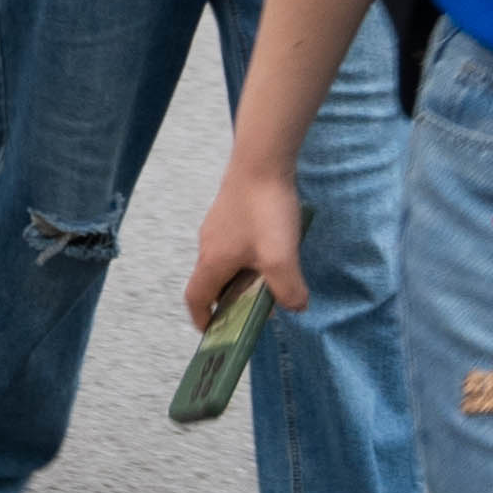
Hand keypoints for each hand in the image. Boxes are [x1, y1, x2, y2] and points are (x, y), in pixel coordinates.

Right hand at [185, 160, 309, 327]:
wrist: (261, 160)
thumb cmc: (265, 211)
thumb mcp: (280, 258)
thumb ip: (288, 290)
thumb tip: (296, 307)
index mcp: (213, 262)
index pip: (196, 299)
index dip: (202, 319)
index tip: (213, 332)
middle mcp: (207, 245)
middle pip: (210, 281)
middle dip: (226, 301)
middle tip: (251, 310)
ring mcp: (216, 226)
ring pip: (222, 262)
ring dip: (238, 278)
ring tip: (267, 281)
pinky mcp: (229, 211)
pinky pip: (232, 243)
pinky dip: (245, 257)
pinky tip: (270, 249)